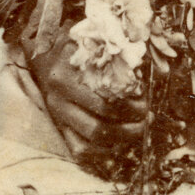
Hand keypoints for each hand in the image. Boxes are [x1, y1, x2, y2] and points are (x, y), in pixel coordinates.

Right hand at [19, 9, 145, 162]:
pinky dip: (102, 152)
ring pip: (91, 141)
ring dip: (120, 140)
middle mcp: (58, 100)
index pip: (102, 102)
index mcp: (66, 76)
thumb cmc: (73, 48)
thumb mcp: (88, 42)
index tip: (144, 101)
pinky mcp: (59, 128)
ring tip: (139, 130)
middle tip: (147, 118)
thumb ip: (113, 52)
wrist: (43, 58)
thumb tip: (150, 69)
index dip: (128, 106)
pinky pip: (79, 150)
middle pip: (98, 126)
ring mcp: (58, 117)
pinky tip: (119, 143)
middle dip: (128, 127)